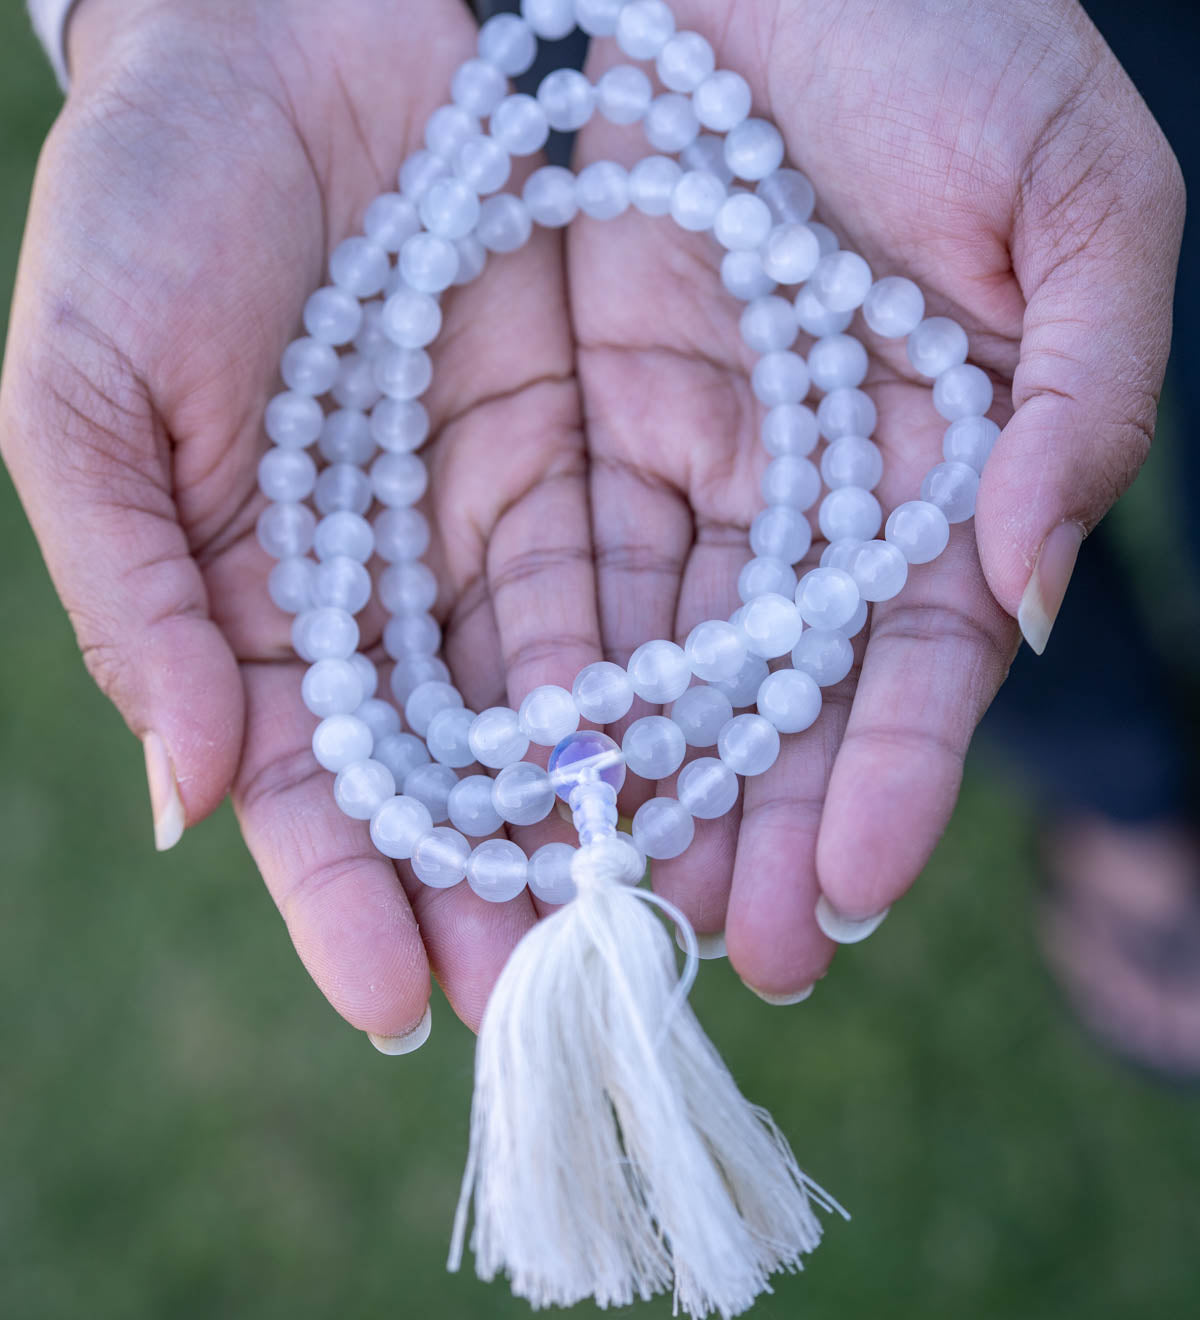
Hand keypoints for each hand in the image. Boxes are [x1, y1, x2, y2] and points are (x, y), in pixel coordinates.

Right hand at [0, 0, 593, 1039]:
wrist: (303, 2)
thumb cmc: (162, 183)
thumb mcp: (92, 386)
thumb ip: (136, 595)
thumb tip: (190, 799)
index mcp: (271, 586)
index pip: (313, 777)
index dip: (347, 893)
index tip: (397, 1001)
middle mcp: (406, 575)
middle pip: (461, 768)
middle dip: (503, 887)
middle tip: (554, 997)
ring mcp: (518, 509)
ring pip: (579, 698)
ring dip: (620, 814)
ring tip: (664, 926)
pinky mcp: (625, 429)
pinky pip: (670, 575)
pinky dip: (695, 675)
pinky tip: (727, 771)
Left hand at [566, 0, 1183, 997]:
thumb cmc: (941, 25)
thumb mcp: (1075, 194)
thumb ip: (1083, 395)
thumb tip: (1025, 590)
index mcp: (933, 459)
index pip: (913, 654)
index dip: (890, 774)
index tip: (847, 892)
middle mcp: (802, 489)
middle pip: (775, 688)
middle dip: (754, 824)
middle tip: (718, 952)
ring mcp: (680, 460)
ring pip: (657, 656)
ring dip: (637, 786)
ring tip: (604, 910)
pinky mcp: (564, 420)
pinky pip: (548, 567)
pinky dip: (540, 676)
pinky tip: (520, 781)